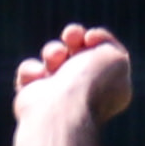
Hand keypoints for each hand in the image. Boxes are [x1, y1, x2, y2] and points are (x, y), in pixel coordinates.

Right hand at [14, 23, 131, 121]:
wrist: (60, 109)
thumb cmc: (90, 84)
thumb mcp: (115, 57)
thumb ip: (108, 45)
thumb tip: (87, 42)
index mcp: (111, 86)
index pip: (105, 53)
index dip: (97, 38)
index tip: (90, 37)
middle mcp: (86, 91)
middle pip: (78, 50)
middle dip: (73, 37)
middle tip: (70, 36)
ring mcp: (59, 95)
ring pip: (53, 57)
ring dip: (52, 51)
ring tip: (54, 58)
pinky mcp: (34, 98)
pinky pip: (29, 72)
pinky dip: (31, 70)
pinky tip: (37, 77)